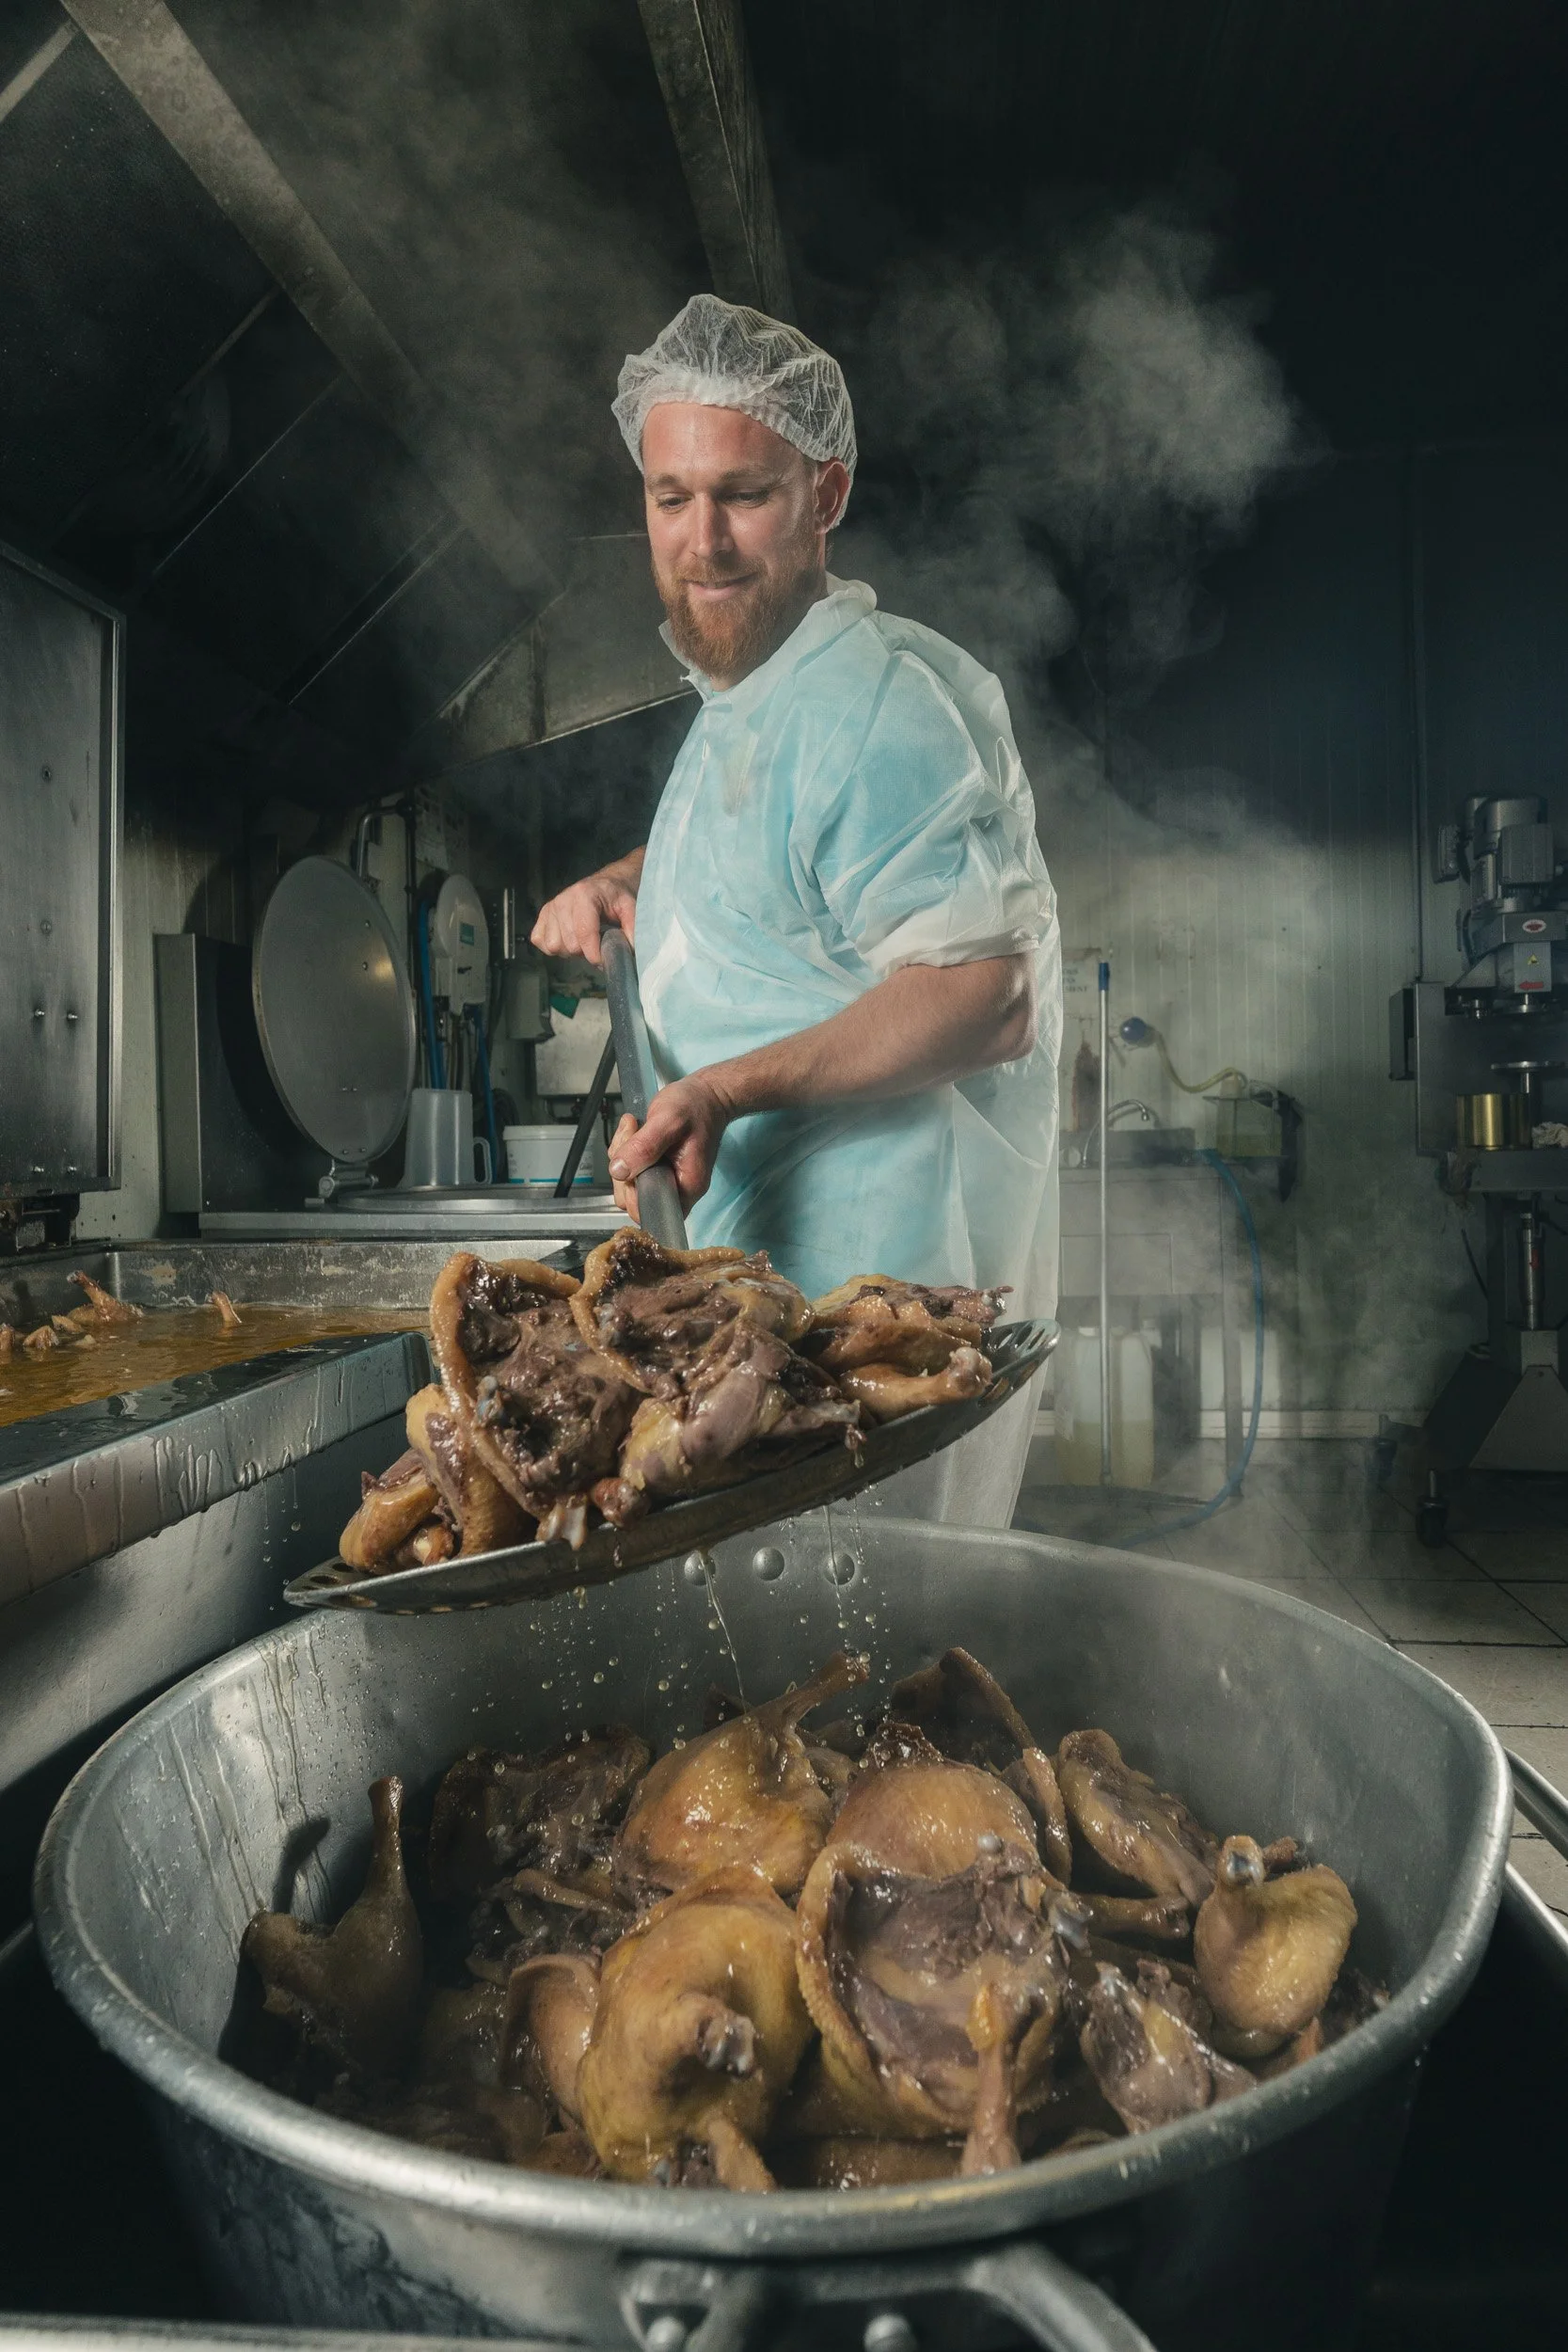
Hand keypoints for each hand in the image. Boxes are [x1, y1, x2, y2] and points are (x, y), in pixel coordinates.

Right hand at [530, 868, 637, 965]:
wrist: (604, 885)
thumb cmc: (617, 897)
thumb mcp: (631, 908)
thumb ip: (632, 929)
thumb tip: (628, 952)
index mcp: (584, 895)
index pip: (584, 934)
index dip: (595, 954)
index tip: (605, 960)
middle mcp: (563, 900)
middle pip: (570, 945)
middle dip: (585, 952)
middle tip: (597, 945)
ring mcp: (550, 908)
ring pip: (554, 946)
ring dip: (569, 951)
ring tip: (583, 941)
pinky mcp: (542, 916)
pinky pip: (540, 941)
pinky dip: (554, 947)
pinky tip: (568, 939)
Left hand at [607, 1075, 733, 1217]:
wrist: (706, 1094)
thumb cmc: (696, 1106)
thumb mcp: (669, 1121)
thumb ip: (644, 1147)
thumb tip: (618, 1171)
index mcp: (687, 1186)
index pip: (650, 1210)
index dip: (632, 1192)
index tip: (633, 1161)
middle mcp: (676, 1187)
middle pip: (632, 1198)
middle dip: (623, 1167)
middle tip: (631, 1135)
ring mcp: (664, 1178)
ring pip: (627, 1181)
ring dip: (621, 1153)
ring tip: (634, 1126)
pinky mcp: (655, 1167)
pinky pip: (629, 1167)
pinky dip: (624, 1148)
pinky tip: (635, 1128)